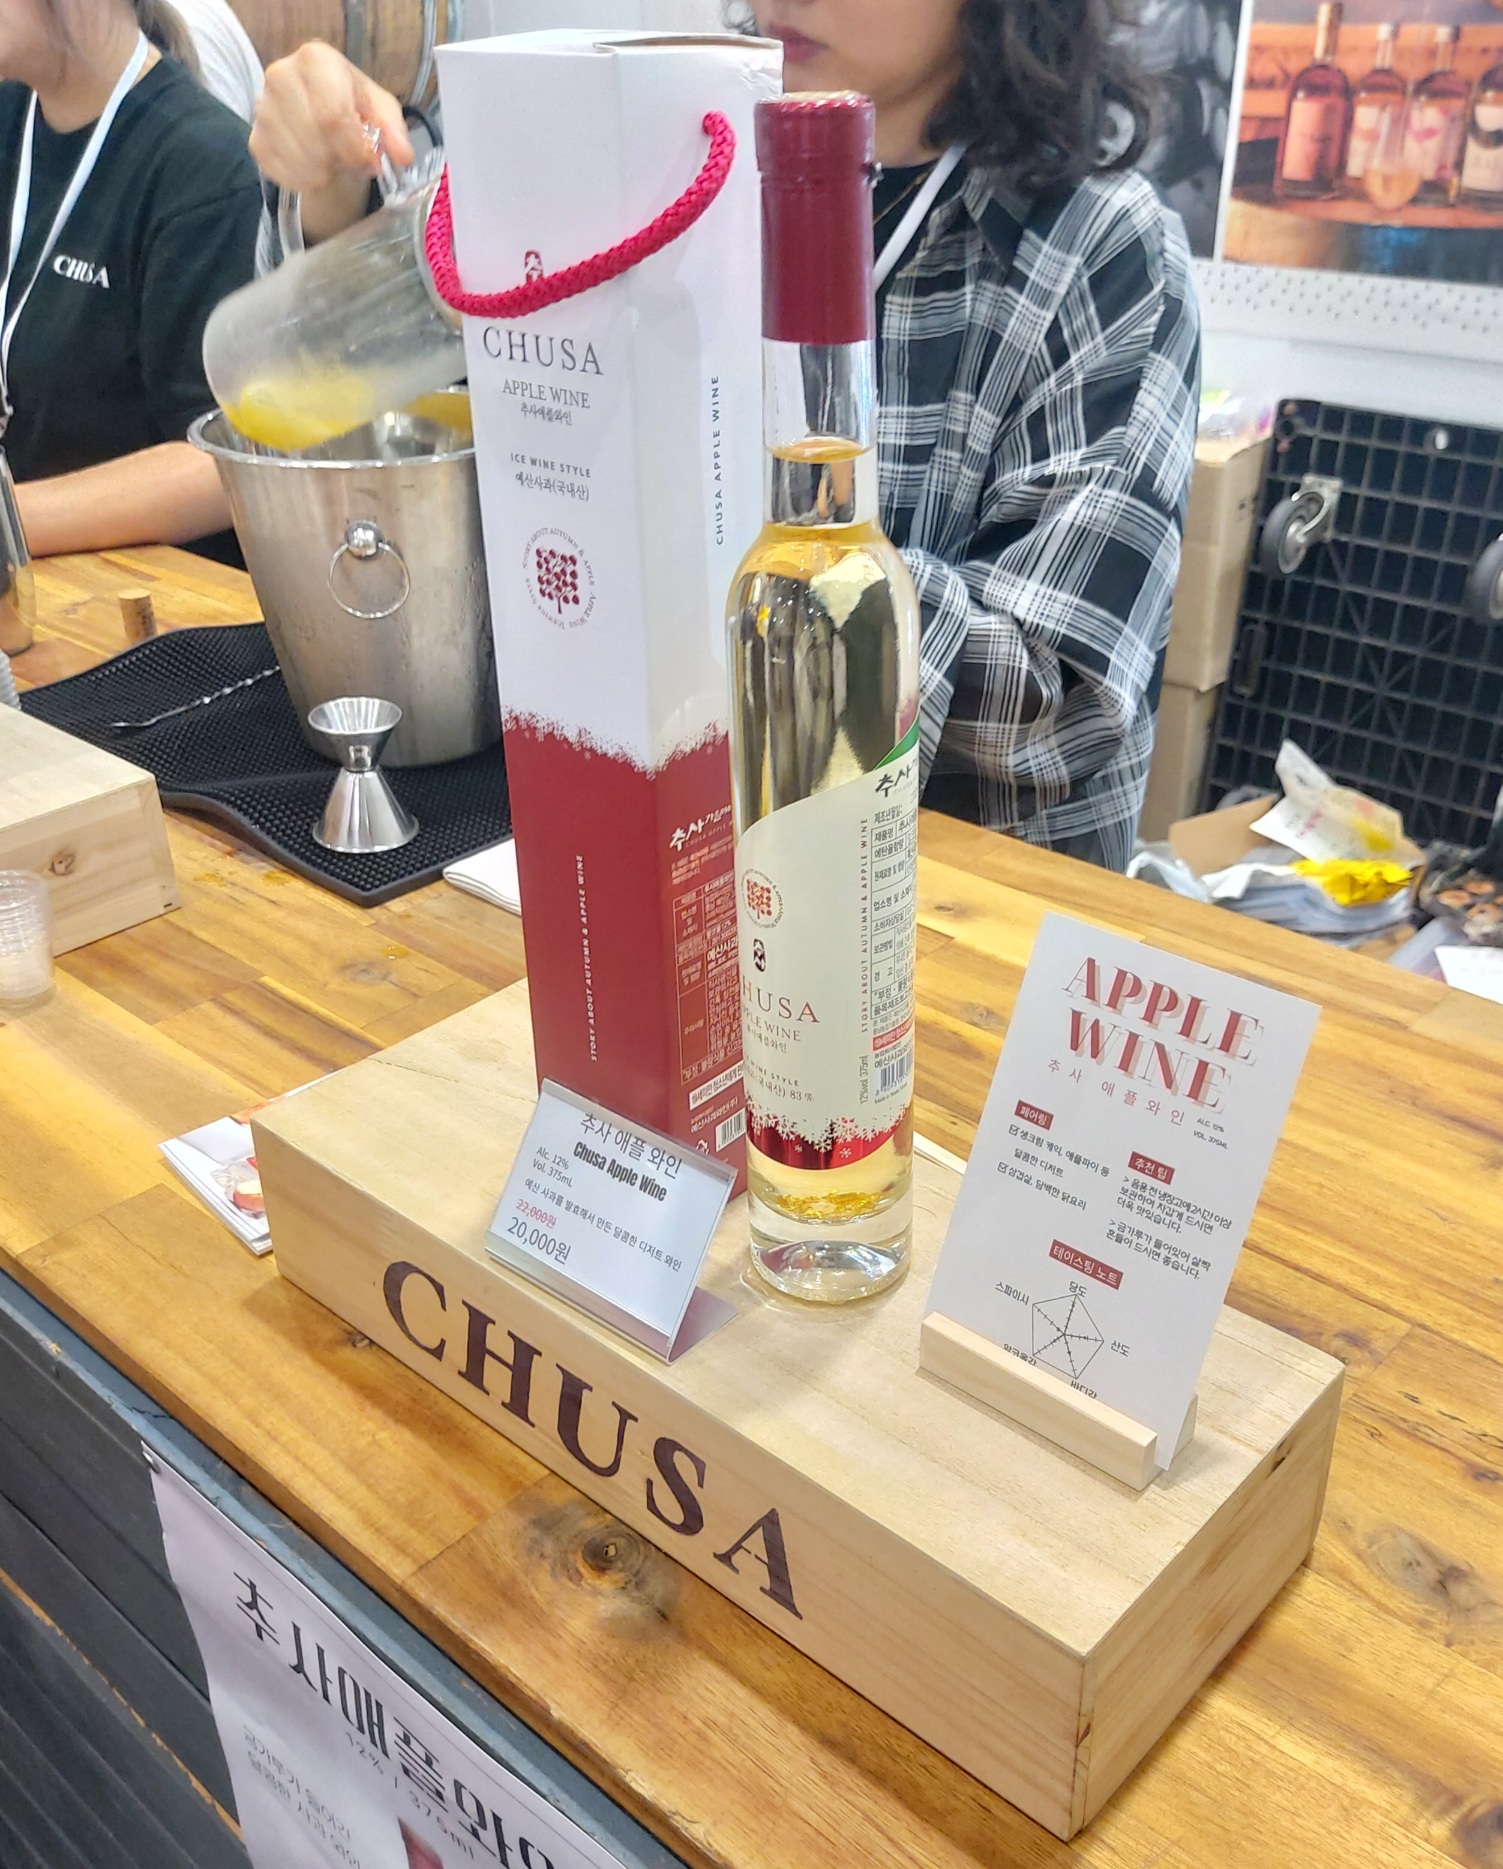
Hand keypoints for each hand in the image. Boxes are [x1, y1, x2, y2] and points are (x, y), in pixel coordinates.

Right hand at [249, 43, 414, 244]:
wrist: (320, 112)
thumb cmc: (353, 107)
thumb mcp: (381, 110)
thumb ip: (394, 131)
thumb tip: (401, 155)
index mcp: (316, 59)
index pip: (332, 116)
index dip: (356, 149)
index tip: (370, 162)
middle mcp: (281, 76)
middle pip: (317, 142)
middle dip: (343, 162)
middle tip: (352, 161)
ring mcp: (263, 109)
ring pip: (303, 164)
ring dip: (327, 174)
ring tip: (335, 160)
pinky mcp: (256, 140)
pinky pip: (287, 176)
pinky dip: (309, 182)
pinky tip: (317, 168)